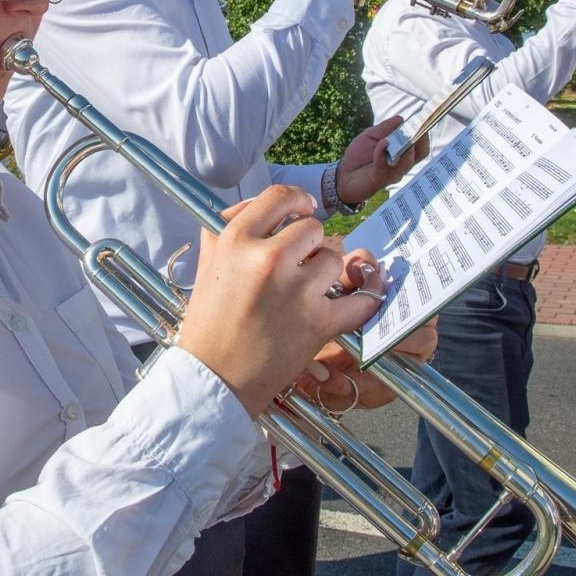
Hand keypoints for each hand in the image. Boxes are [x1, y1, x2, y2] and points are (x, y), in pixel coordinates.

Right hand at [179, 186, 380, 417]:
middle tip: (299, 262)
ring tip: (308, 290)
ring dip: (326, 273)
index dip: (297, 201)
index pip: (280, 197)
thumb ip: (225, 228)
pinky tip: (365, 292)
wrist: (214, 379)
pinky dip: (367, 296)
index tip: (303, 211)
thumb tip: (251, 205)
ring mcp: (297, 291)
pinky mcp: (319, 322)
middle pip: (313, 228)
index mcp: (237, 241)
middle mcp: (268, 260)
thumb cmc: (208, 324)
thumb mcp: (207, 266)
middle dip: (309, 244)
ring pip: (334, 260)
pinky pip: (360, 298)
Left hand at [334, 115, 429, 210]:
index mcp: (402, 152)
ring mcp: (393, 173)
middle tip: (415, 129)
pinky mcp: (381, 179)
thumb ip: (385, 128)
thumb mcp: (371, 136)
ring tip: (400, 136)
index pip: (420, 144)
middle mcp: (402, 164)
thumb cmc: (359, 155)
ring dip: (404, 147)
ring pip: (407, 162)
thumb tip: (401, 118)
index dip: (423, 133)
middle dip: (420, 140)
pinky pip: (385, 166)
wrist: (344, 175)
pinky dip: (383, 153)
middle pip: (420, 154)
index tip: (422, 121)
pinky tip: (382, 143)